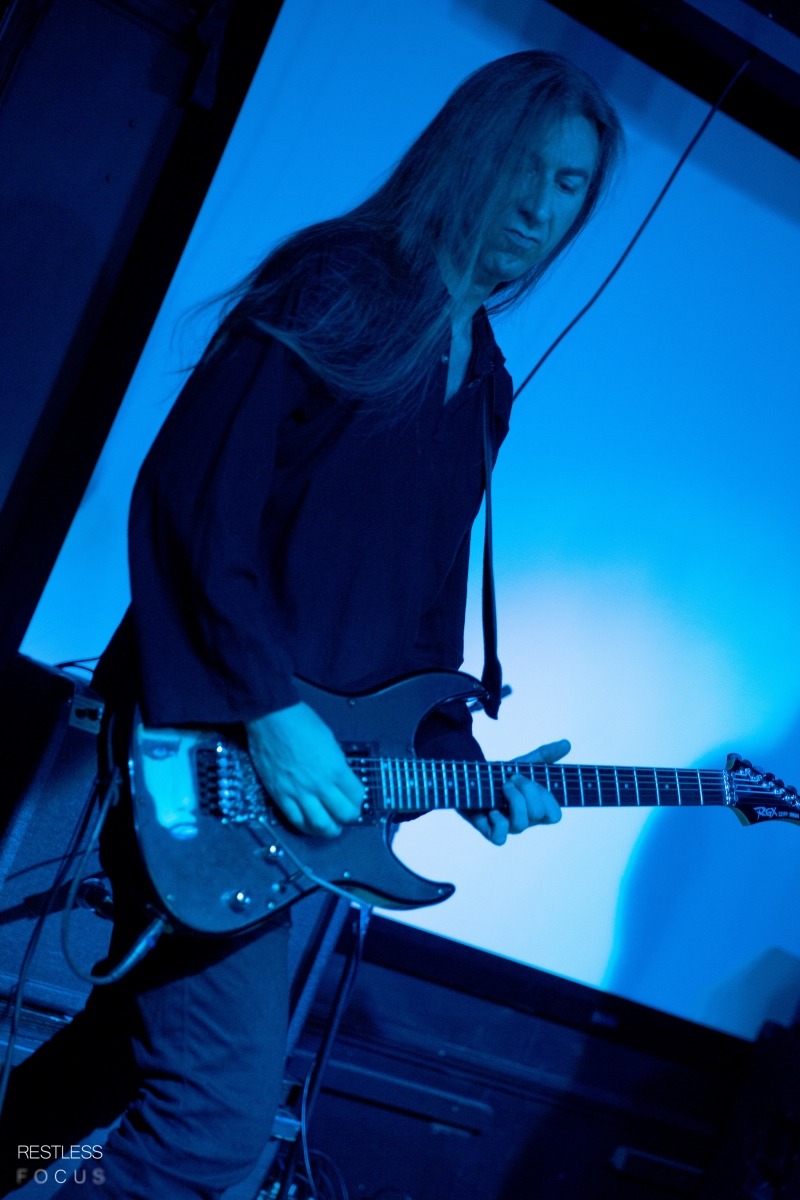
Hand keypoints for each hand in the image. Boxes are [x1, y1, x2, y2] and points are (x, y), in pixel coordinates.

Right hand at [246, 702, 363, 836]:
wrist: (271, 718)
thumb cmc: (303, 723)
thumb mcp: (330, 741)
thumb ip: (336, 764)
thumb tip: (339, 778)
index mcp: (336, 769)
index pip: (356, 796)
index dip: (358, 799)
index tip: (354, 798)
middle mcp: (321, 785)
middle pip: (343, 814)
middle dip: (348, 817)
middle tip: (346, 816)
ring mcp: (299, 793)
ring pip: (320, 824)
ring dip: (329, 830)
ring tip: (331, 829)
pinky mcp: (280, 796)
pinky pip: (296, 820)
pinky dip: (306, 827)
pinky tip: (310, 826)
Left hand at [467, 738, 569, 845]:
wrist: (469, 779)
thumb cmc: (500, 775)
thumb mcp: (523, 763)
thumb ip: (545, 756)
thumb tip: (567, 744)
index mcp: (535, 808)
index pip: (554, 815)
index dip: (547, 798)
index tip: (532, 778)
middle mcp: (524, 820)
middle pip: (538, 814)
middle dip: (528, 790)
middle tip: (513, 778)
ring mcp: (507, 827)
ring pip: (521, 825)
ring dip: (514, 800)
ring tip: (503, 786)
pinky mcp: (489, 831)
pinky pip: (500, 838)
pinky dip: (498, 821)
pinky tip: (492, 808)